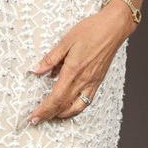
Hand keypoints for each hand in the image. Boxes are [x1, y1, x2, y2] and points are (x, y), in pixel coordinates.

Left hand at [28, 5, 132, 123]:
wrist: (114, 28)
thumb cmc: (91, 30)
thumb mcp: (66, 40)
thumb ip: (51, 58)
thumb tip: (36, 71)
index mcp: (73, 70)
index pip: (55, 98)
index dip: (43, 110)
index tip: (33, 117)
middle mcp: (84, 80)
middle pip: (63, 106)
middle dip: (48, 115)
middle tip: (36, 119)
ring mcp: (92, 82)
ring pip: (77, 108)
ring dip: (62, 115)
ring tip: (51, 114)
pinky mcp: (98, 81)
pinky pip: (87, 101)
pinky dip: (76, 107)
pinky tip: (69, 104)